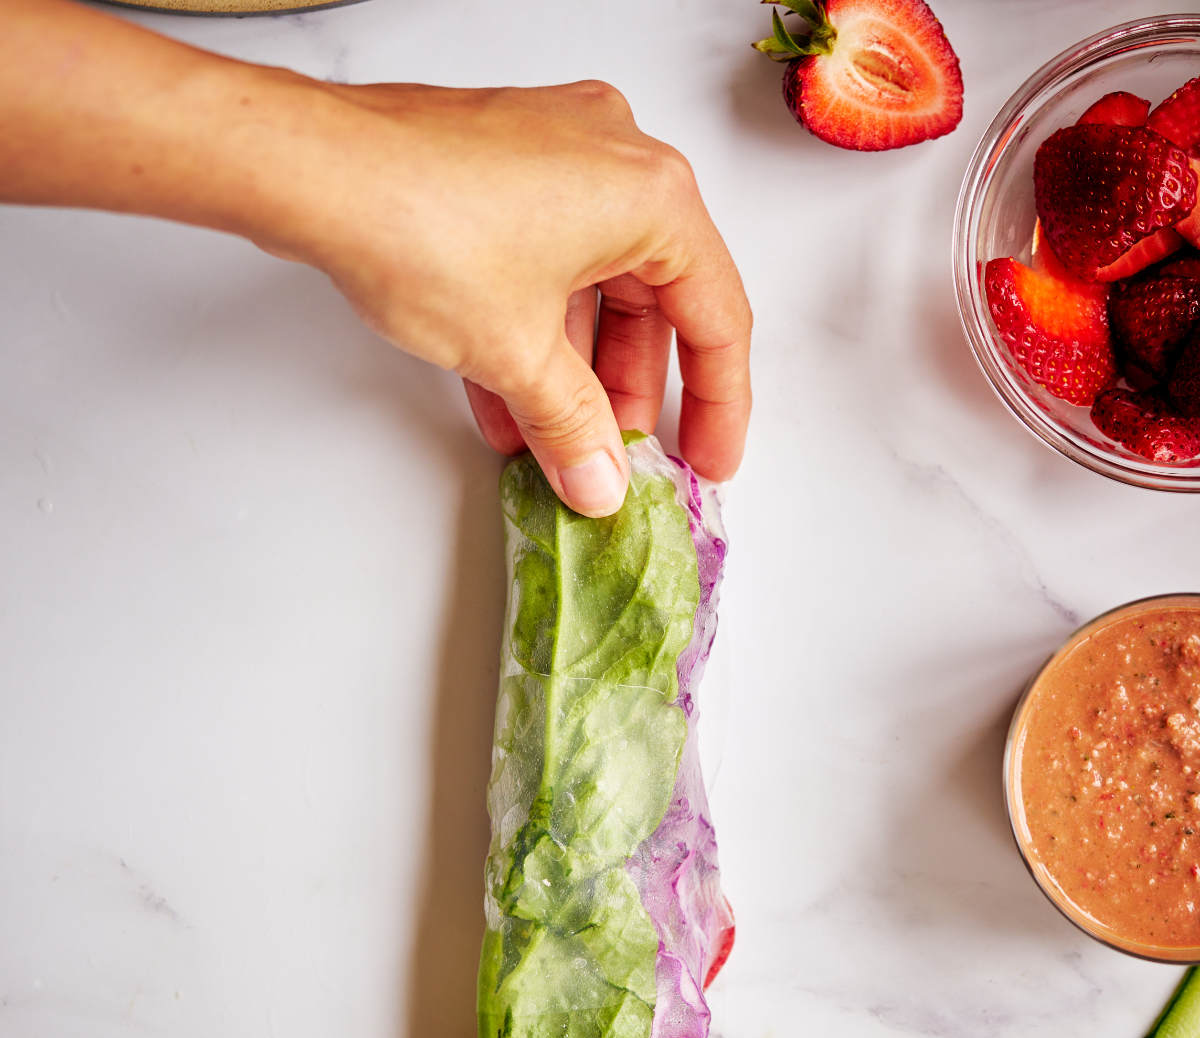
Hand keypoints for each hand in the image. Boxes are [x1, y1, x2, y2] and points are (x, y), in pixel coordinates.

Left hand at [261, 79, 752, 515]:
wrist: (311, 170)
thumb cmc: (418, 222)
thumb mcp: (518, 354)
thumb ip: (574, 428)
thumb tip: (600, 479)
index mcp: (653, 195)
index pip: (718, 318)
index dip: (719, 406)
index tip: (708, 460)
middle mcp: (615, 159)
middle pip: (652, 304)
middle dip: (626, 396)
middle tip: (613, 459)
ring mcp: (557, 155)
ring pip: (591, 289)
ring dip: (571, 375)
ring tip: (549, 445)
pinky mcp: (503, 167)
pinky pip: (544, 264)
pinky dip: (534, 333)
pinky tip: (508, 401)